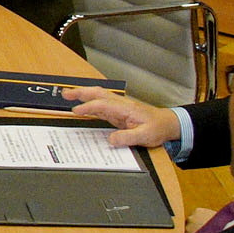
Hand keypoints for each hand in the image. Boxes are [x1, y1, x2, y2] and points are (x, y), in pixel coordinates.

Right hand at [65, 84, 181, 152]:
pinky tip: (82, 108)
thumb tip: (110, 140)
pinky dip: (89, 105)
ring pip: (98, 97)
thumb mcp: (145, 136)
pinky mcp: (118, 113)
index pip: (103, 104)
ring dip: (83, 95)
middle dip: (81, 92)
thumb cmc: (158, 128)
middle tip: (65, 93)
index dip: (88, 107)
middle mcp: (120, 105)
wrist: (168, 124)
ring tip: (68, 96)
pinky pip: (101, 106)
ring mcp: (119, 108)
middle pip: (98, 93)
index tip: (76, 111)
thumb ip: (127, 137)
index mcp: (126, 108)